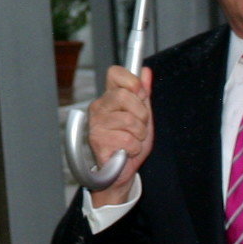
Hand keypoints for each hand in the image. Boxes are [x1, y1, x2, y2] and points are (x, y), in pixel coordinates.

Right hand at [87, 66, 154, 207]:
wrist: (121, 172)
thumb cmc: (130, 143)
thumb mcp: (143, 116)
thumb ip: (144, 93)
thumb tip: (146, 71)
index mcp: (110, 97)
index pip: (115, 73)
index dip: (131, 81)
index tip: (140, 93)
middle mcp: (99, 107)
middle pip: (123, 95)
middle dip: (141, 114)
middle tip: (139, 126)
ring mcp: (96, 124)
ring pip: (128, 120)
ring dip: (139, 134)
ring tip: (133, 140)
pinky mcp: (98, 141)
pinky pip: (127, 139)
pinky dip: (134, 148)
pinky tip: (126, 151)